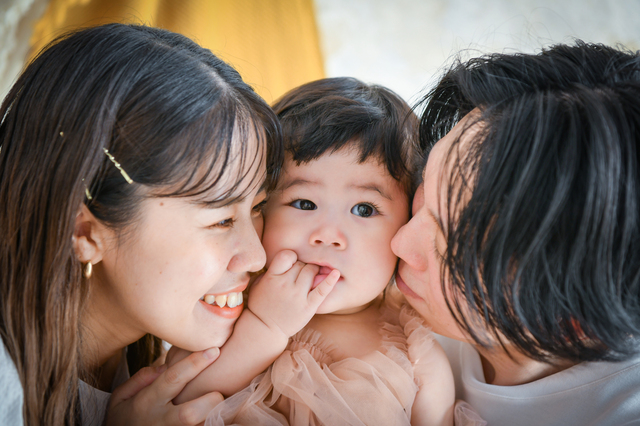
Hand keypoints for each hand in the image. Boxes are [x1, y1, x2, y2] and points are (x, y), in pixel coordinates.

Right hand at [106, 348, 223, 425]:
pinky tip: (217, 416)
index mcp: (147, 402)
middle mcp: (161, 421)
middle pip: (190, 413)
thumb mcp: (121, 397)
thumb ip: (141, 379)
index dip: (195, 363)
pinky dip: (212, 423)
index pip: (173, 379)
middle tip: (220, 391)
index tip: (214, 350)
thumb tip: (164, 366)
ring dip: (215, 416)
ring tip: (223, 405)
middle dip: (211, 401)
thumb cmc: (124, 418)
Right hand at [248, 249, 339, 337]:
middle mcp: (285, 284)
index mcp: (271, 277)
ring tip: (310, 278)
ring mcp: (297, 296)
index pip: (287, 255)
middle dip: (301, 267)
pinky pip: (322, 290)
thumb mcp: (258, 283)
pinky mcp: (308, 306)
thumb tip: (286, 260)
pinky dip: (330, 281)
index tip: (291, 264)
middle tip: (299, 276)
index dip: (291, 258)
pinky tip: (336, 273)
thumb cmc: (261, 304)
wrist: (264, 329)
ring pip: (311, 272)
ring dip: (312, 272)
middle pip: (301, 264)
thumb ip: (271, 270)